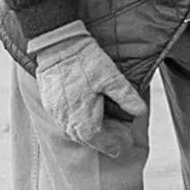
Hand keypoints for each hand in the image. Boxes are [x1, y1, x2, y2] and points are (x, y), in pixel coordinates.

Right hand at [34, 32, 146, 156]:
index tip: (124, 144)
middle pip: (86, 139)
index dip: (113, 144)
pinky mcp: (49, 103)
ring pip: (73, 131)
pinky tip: (84, 112)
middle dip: (103, 139)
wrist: (57, 44)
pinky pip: (64, 120)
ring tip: (103, 124)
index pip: (100, 141)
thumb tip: (140, 112)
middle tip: (117, 134)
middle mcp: (67, 120)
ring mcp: (55, 113)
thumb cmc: (84, 60)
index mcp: (83, 119)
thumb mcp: (111, 77)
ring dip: (88, 131)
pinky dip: (76, 121)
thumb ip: (126, 97)